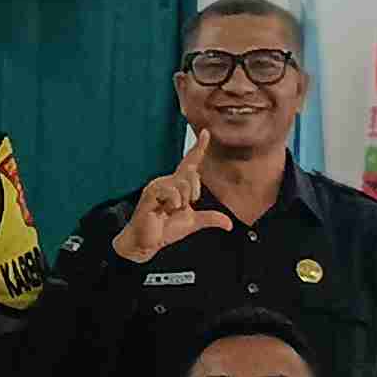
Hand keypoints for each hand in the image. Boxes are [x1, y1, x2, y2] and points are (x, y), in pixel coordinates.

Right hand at [110, 142, 233, 263]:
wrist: (147, 243)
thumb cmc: (165, 230)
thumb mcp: (192, 222)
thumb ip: (210, 219)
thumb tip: (229, 224)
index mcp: (177, 185)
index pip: (189, 163)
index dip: (199, 148)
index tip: (206, 133)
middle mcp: (167, 181)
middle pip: (191, 173)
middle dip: (193, 192)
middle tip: (183, 206)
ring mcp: (158, 185)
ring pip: (183, 184)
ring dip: (181, 201)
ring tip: (169, 210)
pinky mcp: (151, 192)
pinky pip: (171, 192)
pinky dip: (173, 203)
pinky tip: (165, 210)